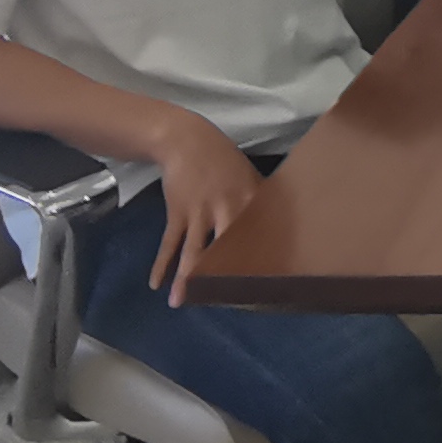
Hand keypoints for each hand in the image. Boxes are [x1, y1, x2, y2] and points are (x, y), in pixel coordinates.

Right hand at [141, 119, 266, 305]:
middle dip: (222, 276)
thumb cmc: (224, 161)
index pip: (257, 236)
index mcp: (249, 201)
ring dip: (184, 278)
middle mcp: (225, 210)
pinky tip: (155, 284)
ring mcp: (199, 213)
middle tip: (223, 302)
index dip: (260, 260)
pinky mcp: (177, 213)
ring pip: (191, 251)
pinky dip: (161, 264)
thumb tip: (286, 224)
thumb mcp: (249, 177)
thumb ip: (262, 201)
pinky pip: (169, 243)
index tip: (265, 284)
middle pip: (225, 249)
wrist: (187, 141)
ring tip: (179, 301)